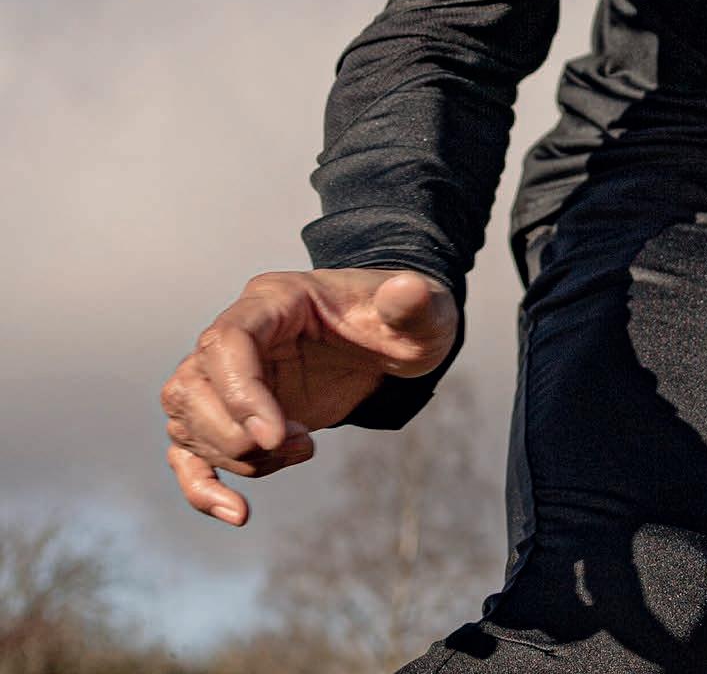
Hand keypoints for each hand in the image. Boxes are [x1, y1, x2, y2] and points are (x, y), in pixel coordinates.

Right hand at [159, 267, 458, 526]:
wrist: (394, 340)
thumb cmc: (403, 320)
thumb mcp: (420, 310)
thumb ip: (412, 302)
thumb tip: (408, 291)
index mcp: (276, 299)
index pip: (227, 340)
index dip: (240, 392)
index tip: (278, 437)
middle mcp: (241, 331)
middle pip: (193, 385)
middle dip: (237, 433)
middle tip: (301, 445)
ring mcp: (231, 374)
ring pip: (187, 420)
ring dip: (235, 457)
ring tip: (301, 451)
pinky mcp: (235, 414)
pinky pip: (190, 451)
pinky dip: (202, 486)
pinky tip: (237, 513)